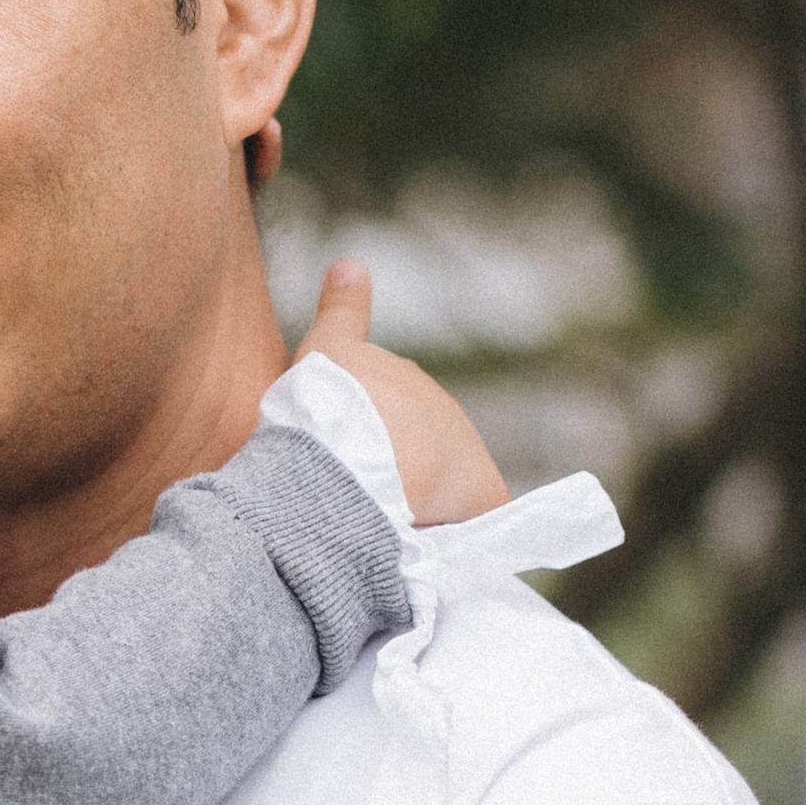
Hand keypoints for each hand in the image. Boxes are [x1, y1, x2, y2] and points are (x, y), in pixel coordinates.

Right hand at [293, 261, 507, 526]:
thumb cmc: (324, 407)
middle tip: (356, 495)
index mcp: (402, 376)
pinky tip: (431, 541)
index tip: (343, 457)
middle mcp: (440, 404)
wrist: (346, 455)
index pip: (390, 412)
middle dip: (394, 470)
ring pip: (441, 480)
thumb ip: (340, 311)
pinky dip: (458, 525)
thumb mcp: (323, 350)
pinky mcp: (482, 491)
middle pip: (417, 447)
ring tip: (382, 522)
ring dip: (420, 499)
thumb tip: (352, 263)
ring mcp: (463, 447)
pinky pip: (475, 511)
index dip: (365, 437)